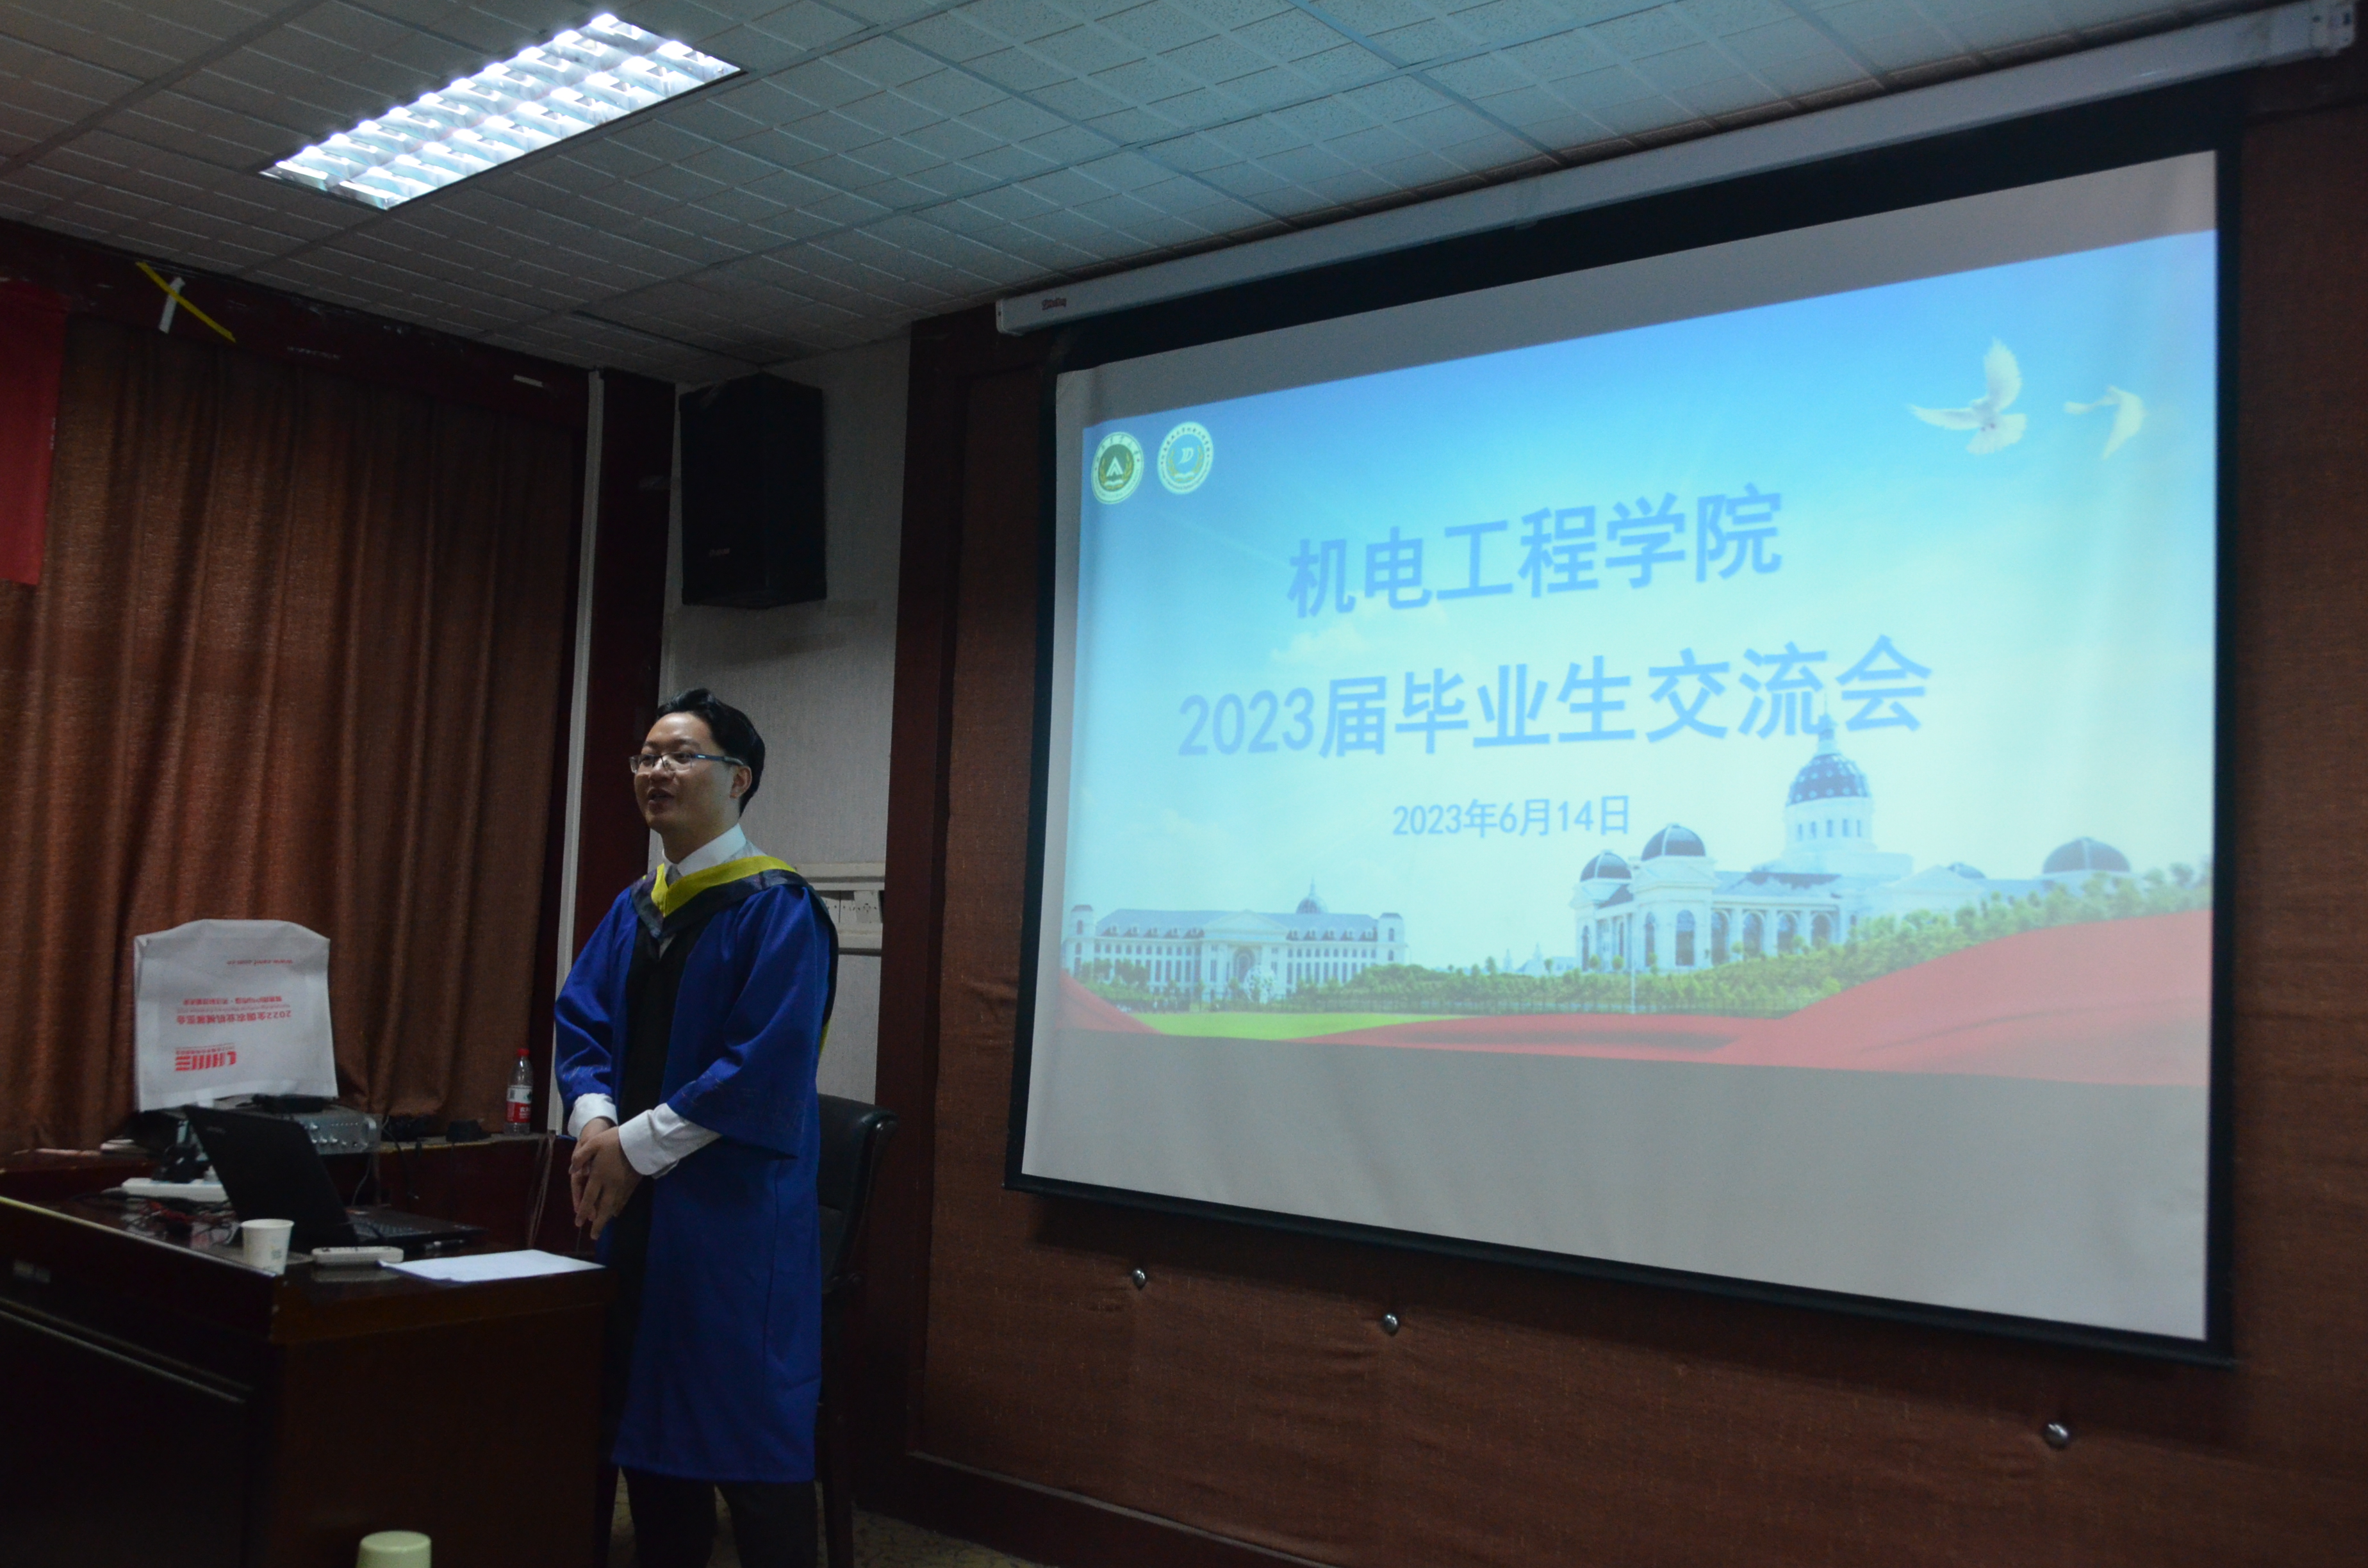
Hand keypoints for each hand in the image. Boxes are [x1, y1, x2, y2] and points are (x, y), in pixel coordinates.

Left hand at [570, 1120, 640, 1238]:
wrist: (640, 1139)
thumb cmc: (614, 1140)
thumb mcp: (593, 1143)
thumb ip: (580, 1157)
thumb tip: (571, 1171)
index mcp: (598, 1176)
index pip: (588, 1198)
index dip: (583, 1212)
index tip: (578, 1223)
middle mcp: (610, 1185)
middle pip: (603, 1208)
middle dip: (598, 1224)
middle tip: (594, 1236)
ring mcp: (623, 1185)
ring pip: (614, 1206)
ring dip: (608, 1217)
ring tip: (603, 1226)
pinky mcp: (633, 1183)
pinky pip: (625, 1199)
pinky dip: (619, 1207)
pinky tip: (617, 1212)